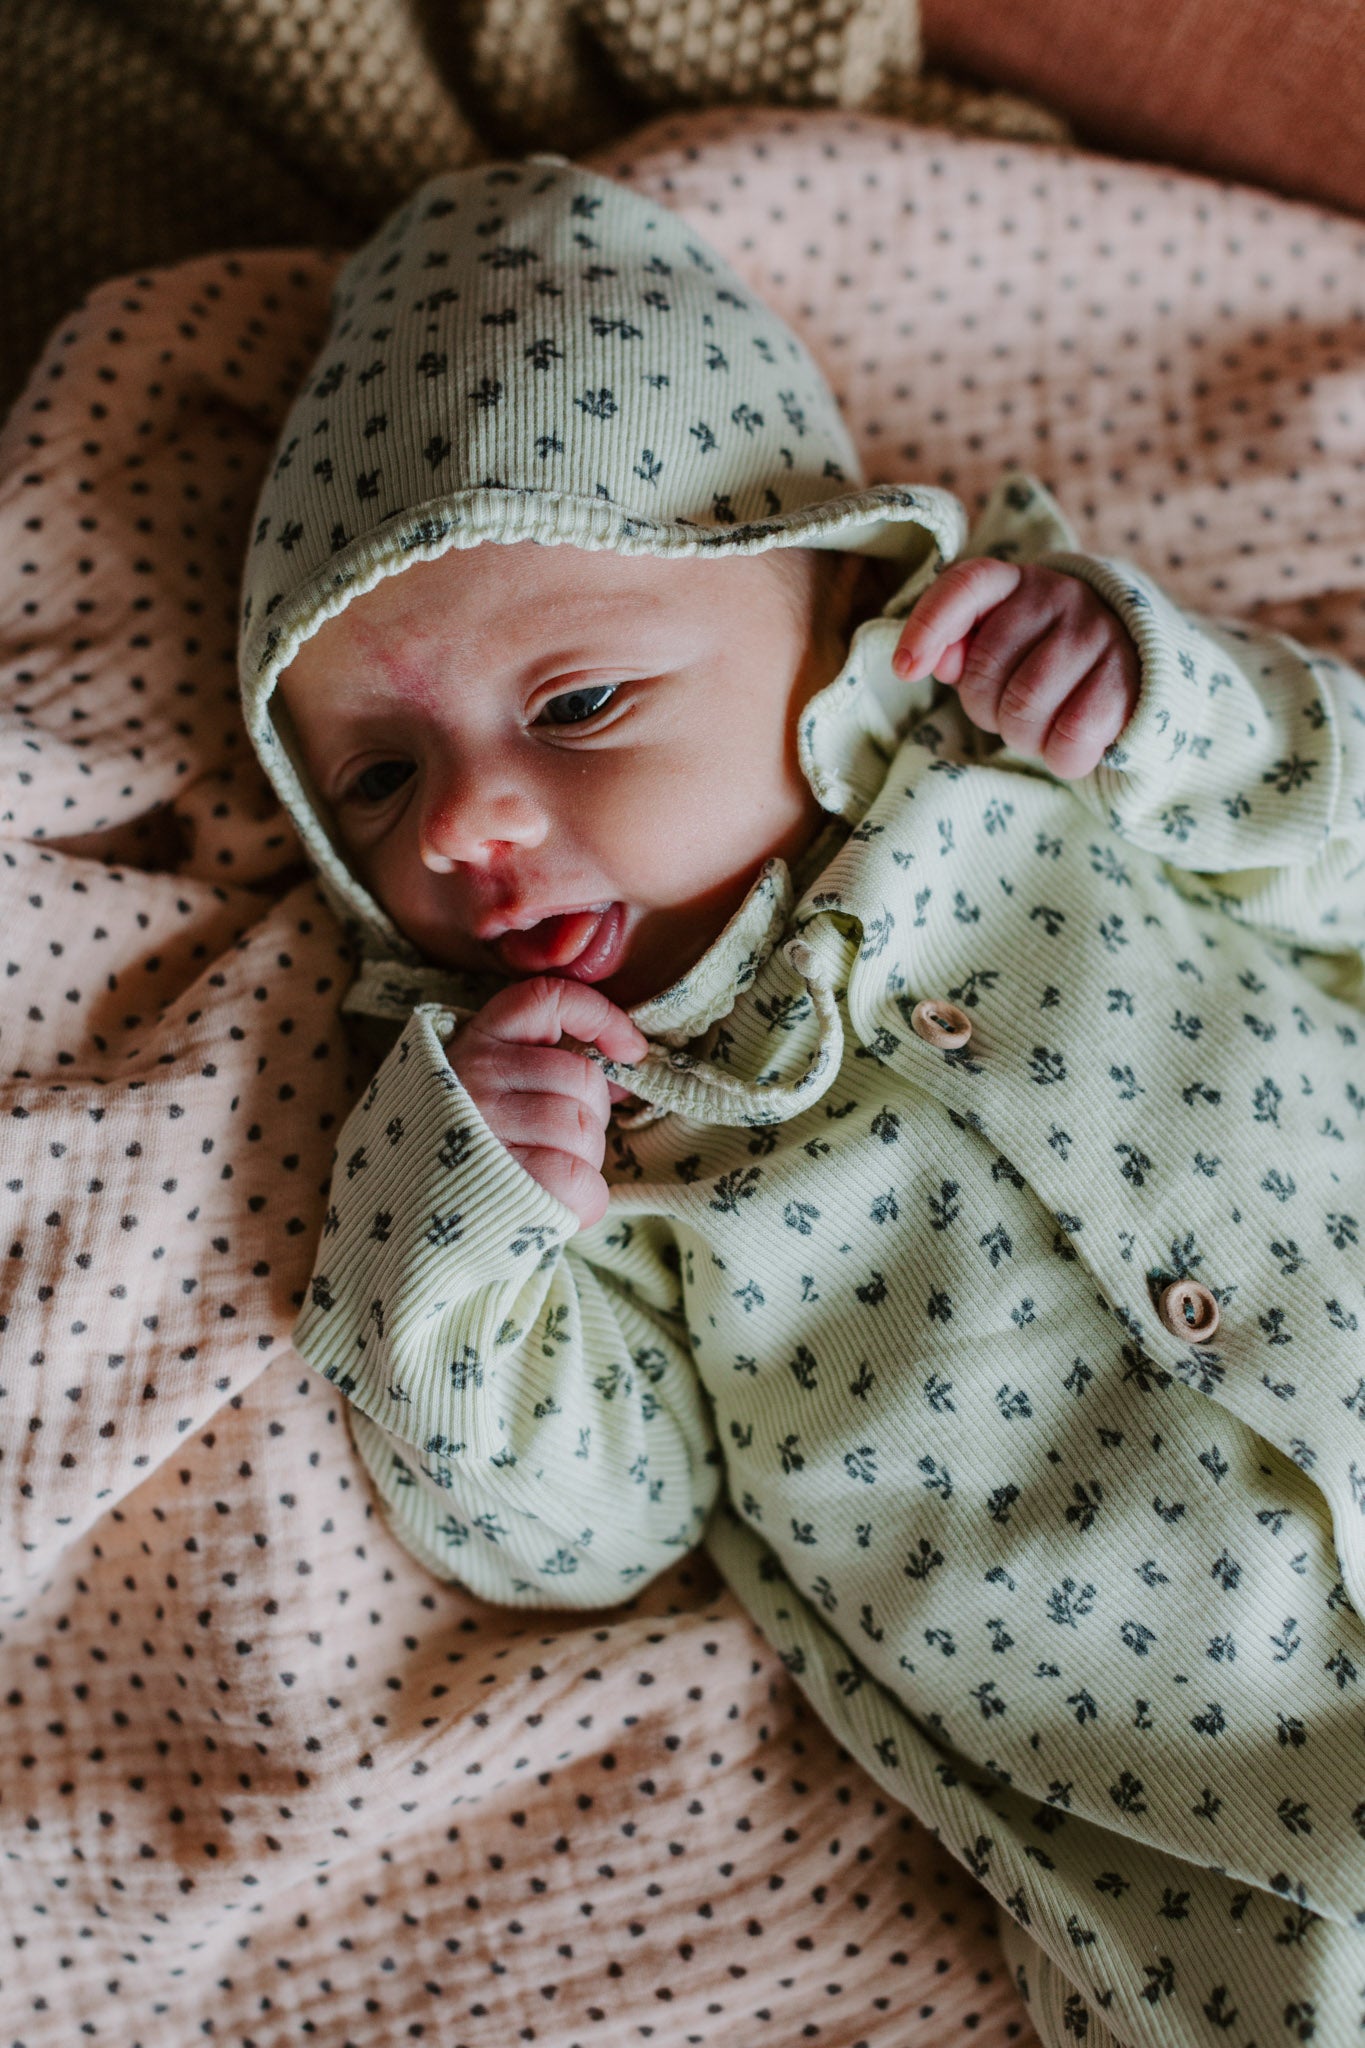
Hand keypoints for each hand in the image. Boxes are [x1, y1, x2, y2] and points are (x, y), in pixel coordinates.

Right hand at [448, 976, 647, 1229]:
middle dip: (591, 1115)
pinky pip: (578, 1181)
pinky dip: (585, 1199)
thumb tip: (623, 1066)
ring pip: (582, 1130)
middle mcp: (475, 1074)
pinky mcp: (498, 1182)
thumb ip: (546, 1066)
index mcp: (476, 1041)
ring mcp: (484, 1126)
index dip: (600, 1015)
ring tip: (550, 1174)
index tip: (630, 1050)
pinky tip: (559, 1206)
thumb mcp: (489, 1086)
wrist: (401, 1216)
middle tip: (561, 1141)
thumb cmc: (465, 1147)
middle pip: (582, 1078)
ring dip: (585, 1159)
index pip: (547, 999)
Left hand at [892, 559, 1140, 779]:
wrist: (1139, 668)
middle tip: (1012, 712)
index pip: (964, 587)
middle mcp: (1060, 595)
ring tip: (1043, 727)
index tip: (904, 669)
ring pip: (1024, 709)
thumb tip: (929, 661)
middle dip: (986, 710)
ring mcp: (1097, 633)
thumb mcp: (1000, 646)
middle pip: (985, 670)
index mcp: (1016, 582)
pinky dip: (1061, 757)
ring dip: (1024, 738)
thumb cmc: (1049, 661)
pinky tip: (1071, 744)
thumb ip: (960, 647)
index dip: (928, 627)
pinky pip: (1069, 737)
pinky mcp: (1127, 678)